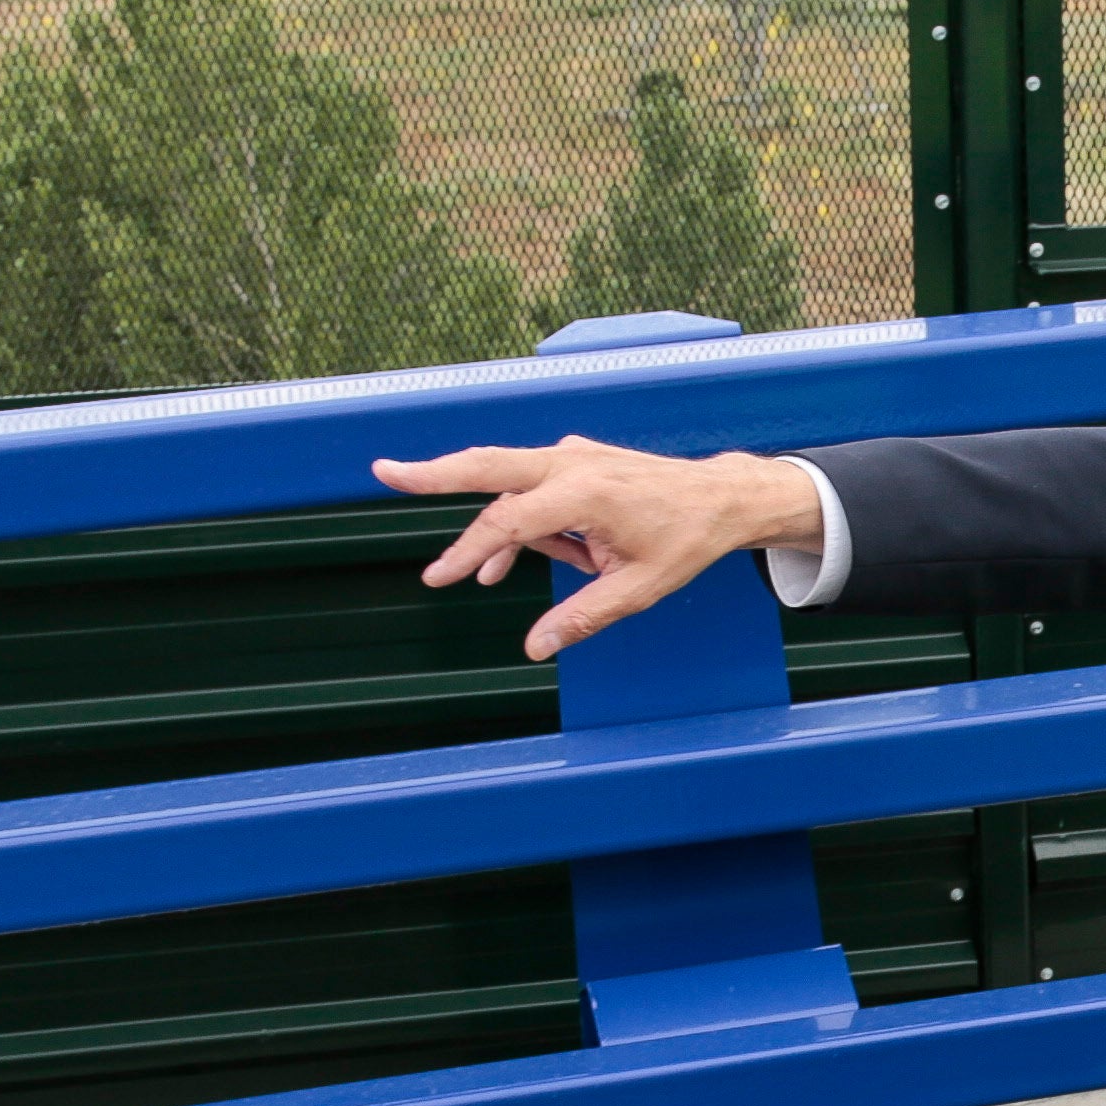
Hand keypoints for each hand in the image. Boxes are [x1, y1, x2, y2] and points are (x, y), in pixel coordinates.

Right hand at [369, 435, 825, 662]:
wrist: (721, 497)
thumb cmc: (685, 539)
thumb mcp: (636, 589)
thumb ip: (581, 618)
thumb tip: (537, 647)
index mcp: (584, 492)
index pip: (510, 521)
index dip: (470, 551)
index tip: (440, 577)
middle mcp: (572, 464)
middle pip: (487, 465)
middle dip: (434, 472)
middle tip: (384, 472)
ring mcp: (573, 457)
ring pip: (509, 484)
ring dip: (498, 530)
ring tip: (482, 576)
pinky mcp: (578, 461)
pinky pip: (534, 489)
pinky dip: (523, 522)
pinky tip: (517, 561)